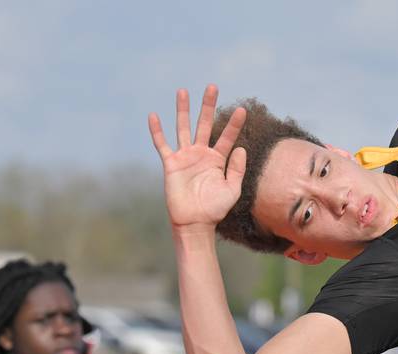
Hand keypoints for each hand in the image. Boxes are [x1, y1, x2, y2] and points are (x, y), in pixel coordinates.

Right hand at [148, 85, 247, 231]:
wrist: (195, 222)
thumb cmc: (215, 209)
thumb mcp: (233, 190)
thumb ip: (237, 169)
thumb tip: (242, 148)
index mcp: (217, 160)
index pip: (227, 137)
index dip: (235, 124)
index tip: (243, 110)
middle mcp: (201, 154)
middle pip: (205, 124)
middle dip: (208, 106)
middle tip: (212, 87)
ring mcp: (185, 157)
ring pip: (183, 128)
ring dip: (183, 110)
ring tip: (183, 91)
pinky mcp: (171, 163)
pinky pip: (162, 144)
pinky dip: (157, 131)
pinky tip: (154, 115)